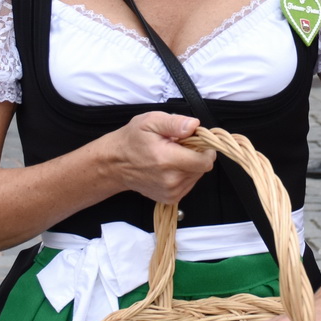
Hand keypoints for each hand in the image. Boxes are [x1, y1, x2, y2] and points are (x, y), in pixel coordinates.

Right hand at [102, 112, 216, 203]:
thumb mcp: (150, 121)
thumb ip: (175, 123)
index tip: (197, 141)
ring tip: (172, 156)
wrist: (115, 164)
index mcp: (167, 160)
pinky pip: (188, 184)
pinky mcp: (169, 198)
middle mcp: (170, 180)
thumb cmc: (132, 141)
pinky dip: (183, 175)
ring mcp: (170, 192)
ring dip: (190, 165)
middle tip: (179, 146)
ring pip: (197, 176)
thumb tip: (194, 125)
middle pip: (202, 168)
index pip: (205, 161)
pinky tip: (169, 167)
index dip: (206, 149)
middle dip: (196, 155)